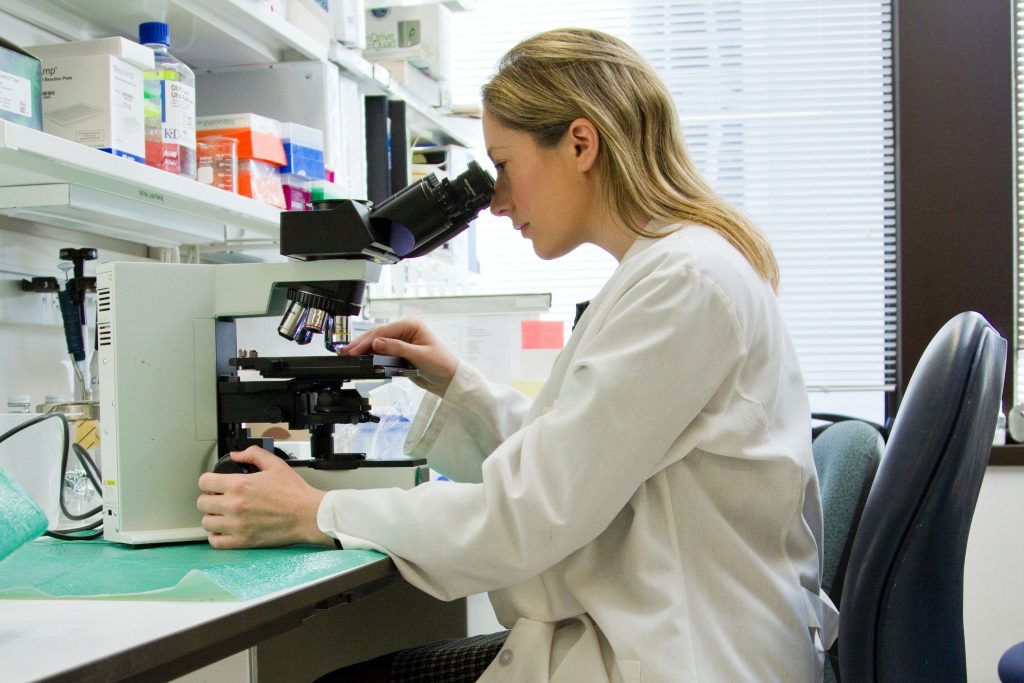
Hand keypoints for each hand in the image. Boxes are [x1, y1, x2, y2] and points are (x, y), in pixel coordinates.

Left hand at [197, 447, 333, 549]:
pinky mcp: (243, 541)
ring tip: (222, 515)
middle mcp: (234, 505)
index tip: (214, 484)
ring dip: (212, 517)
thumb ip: (253, 454)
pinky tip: (224, 530)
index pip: (204, 482)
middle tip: (219, 499)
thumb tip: (236, 455)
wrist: (308, 515)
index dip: (208, 481)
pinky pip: (216, 542)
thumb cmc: (295, 492)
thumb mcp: (275, 465)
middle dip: (209, 498)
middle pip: (202, 503)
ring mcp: (237, 525)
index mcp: (240, 485)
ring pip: (207, 523)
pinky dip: (216, 536)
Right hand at [339, 316, 457, 395]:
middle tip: (346, 352)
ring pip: (378, 341)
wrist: (449, 379)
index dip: (368, 341)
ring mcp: (402, 339)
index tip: (355, 350)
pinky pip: (382, 350)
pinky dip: (371, 354)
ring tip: (348, 354)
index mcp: (411, 324)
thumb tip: (377, 343)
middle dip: (361, 344)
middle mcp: (405, 329)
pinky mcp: (400, 350)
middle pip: (378, 334)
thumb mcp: (419, 356)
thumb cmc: (441, 364)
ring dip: (364, 348)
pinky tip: (361, 357)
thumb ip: (397, 348)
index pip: (384, 331)